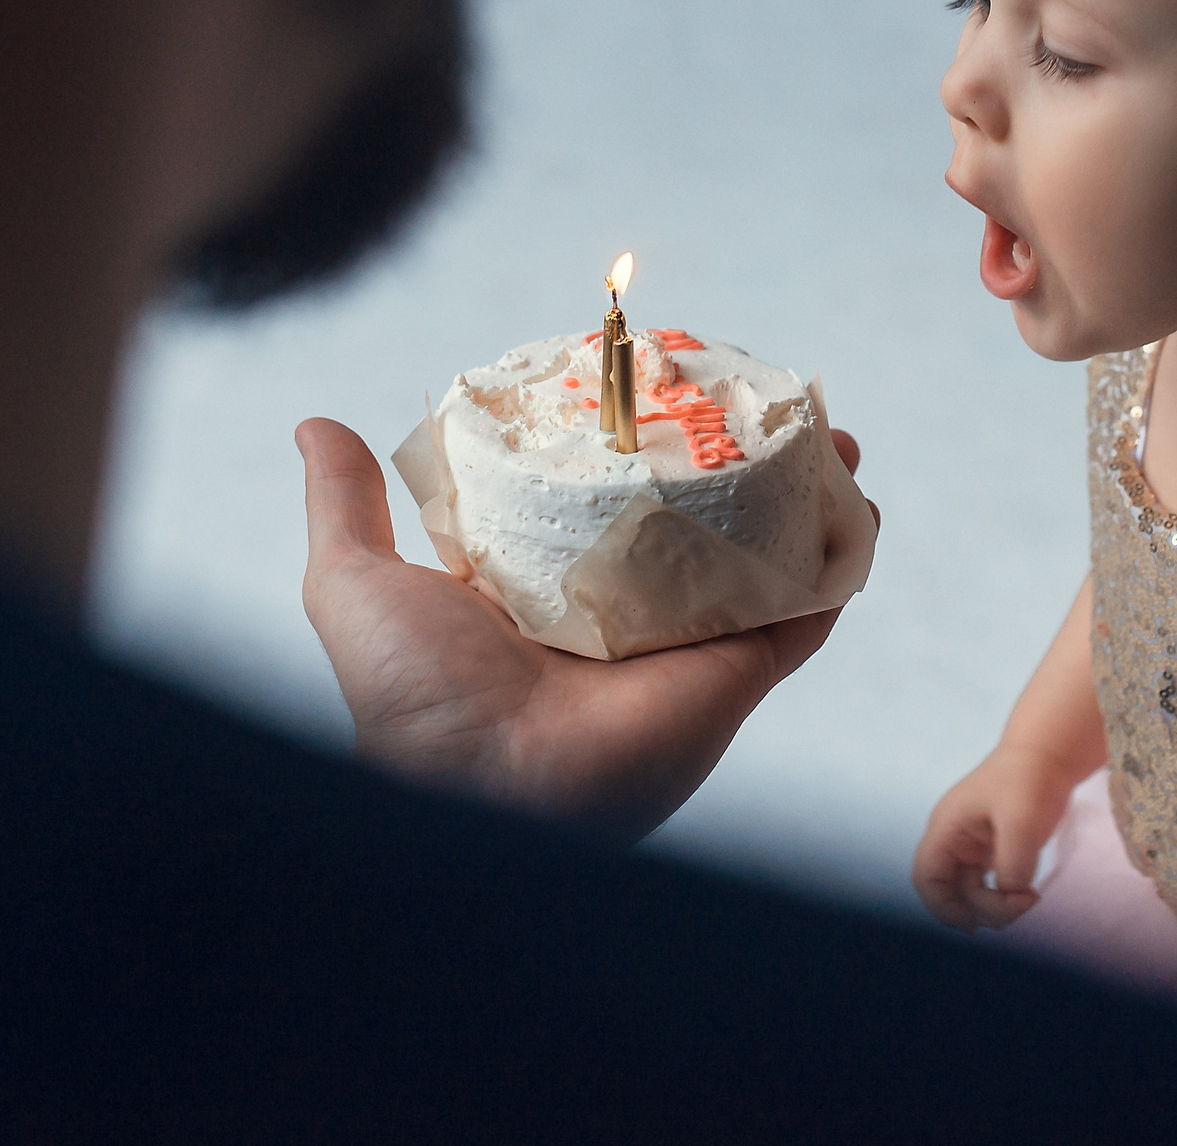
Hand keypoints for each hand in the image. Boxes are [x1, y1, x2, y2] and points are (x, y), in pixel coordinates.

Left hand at [296, 416, 878, 841]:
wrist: (479, 793)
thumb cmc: (409, 699)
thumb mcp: (353, 582)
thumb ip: (346, 505)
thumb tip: (316, 424)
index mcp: (545, 591)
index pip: (605, 500)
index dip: (642, 440)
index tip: (668, 383)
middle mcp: (625, 615)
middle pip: (703, 520)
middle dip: (743, 461)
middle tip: (766, 402)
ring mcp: (690, 643)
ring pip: (767, 554)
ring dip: (807, 495)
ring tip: (830, 437)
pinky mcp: (739, 672)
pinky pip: (805, 608)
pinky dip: (840, 559)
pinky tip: (860, 508)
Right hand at [912, 741, 1081, 930]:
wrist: (1050, 752)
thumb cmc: (1029, 779)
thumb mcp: (1021, 822)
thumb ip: (1012, 863)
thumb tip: (1010, 894)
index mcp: (948, 828)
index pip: (927, 876)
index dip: (942, 906)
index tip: (974, 923)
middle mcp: (955, 839)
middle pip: (950, 890)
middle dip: (981, 907)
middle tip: (1020, 907)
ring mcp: (974, 844)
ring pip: (971, 890)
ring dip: (995, 904)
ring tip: (1028, 900)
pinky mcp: (994, 847)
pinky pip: (990, 882)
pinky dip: (1006, 894)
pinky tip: (1027, 894)